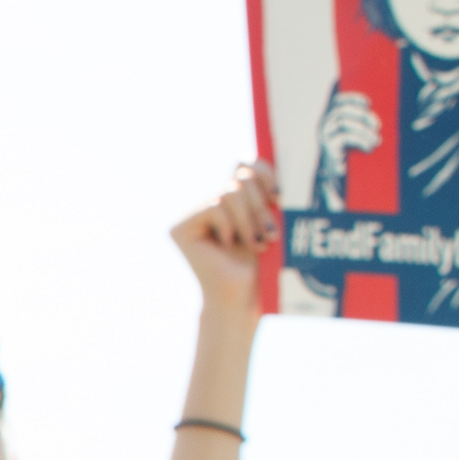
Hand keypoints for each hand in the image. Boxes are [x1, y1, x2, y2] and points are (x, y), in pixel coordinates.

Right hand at [171, 161, 281, 313]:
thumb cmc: (261, 265)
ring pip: (229, 192)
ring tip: (256, 243)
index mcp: (228, 200)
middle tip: (268, 233)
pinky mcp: (180, 227)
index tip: (279, 197)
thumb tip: (250, 160)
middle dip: (259, 205)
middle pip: (238, 178)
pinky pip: (214, 205)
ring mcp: (190, 216)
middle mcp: (205, 204)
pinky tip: (228, 245)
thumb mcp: (266, 220)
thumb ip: (258, 192)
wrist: (242, 299)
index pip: (243, 165)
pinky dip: (230, 225)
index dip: (264, 172)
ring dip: (249, 219)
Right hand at [317, 89, 384, 165]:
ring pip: (343, 121)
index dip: (352, 98)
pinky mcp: (328, 147)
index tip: (369, 103)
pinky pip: (345, 137)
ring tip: (376, 140)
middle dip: (363, 115)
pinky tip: (369, 147)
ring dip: (364, 130)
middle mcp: (325, 124)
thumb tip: (376, 115)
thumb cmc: (351, 152)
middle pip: (342, 110)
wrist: (340, 174)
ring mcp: (324, 135)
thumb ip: (361, 122)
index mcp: (331, 118)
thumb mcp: (356, 134)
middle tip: (378, 126)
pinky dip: (361, 140)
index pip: (338, 101)